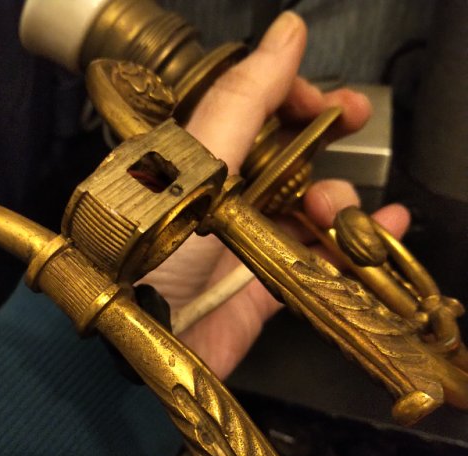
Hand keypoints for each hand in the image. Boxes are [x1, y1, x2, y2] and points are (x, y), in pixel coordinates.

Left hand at [143, 11, 409, 379]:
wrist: (144, 343)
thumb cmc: (152, 252)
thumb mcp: (193, 167)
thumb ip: (241, 103)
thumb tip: (286, 33)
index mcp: (194, 163)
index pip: (245, 111)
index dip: (286, 95)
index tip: (319, 98)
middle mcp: (221, 198)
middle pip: (283, 154)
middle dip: (323, 135)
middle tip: (356, 120)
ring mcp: (246, 242)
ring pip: (307, 205)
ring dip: (337, 197)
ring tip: (338, 212)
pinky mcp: (267, 286)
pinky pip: (320, 257)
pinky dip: (357, 243)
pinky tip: (388, 229)